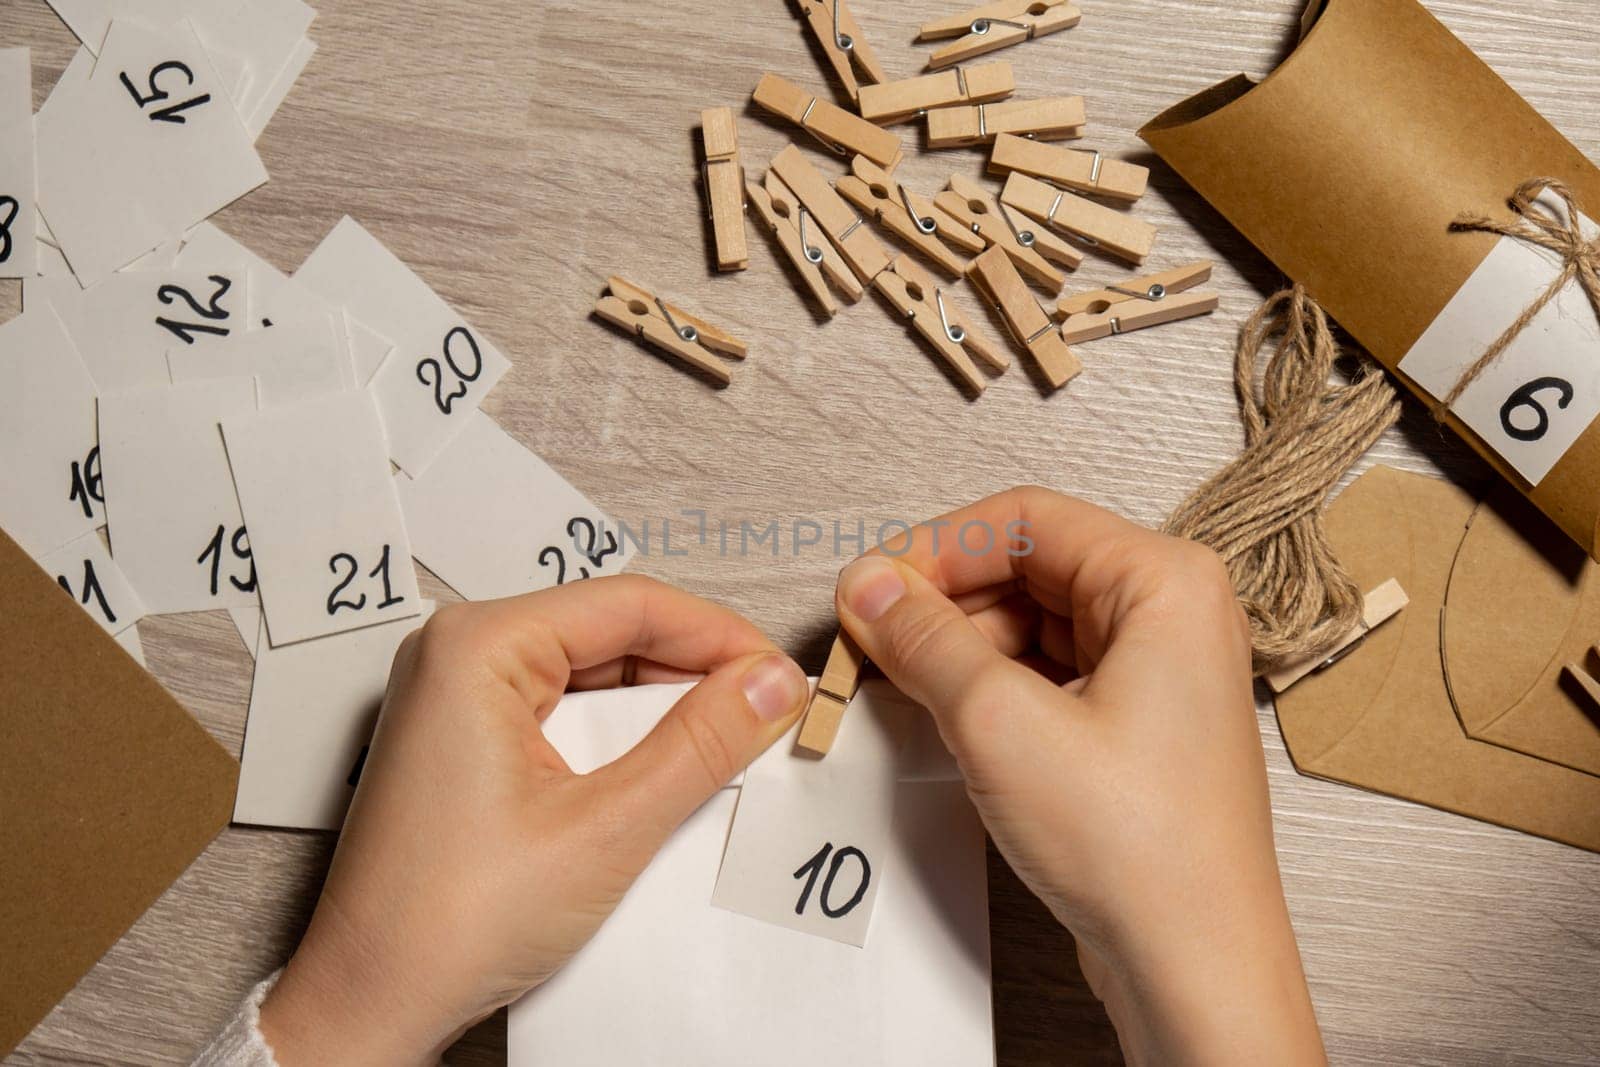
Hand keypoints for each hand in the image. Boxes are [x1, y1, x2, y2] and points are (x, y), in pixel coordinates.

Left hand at [257, 576, 808, 1065]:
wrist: (369, 1005)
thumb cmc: (449, 922)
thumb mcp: (606, 828)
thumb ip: (700, 745)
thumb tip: (770, 684)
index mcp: (477, 646)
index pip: (629, 605)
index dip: (718, 635)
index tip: (781, 676)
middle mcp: (458, 655)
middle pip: (611, 633)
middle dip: (695, 673)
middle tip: (768, 713)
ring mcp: (456, 698)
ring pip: (592, 675)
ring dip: (662, 710)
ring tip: (728, 746)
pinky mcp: (464, 742)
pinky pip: (563, 713)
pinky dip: (621, 739)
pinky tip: (666, 772)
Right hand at [833, 487, 1324, 1066]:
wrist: (1194, 964)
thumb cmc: (1143, 850)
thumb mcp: (1002, 723)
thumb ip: (925, 639)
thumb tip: (871, 587)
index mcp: (1165, 583)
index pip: (1025, 520)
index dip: (934, 547)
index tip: (870, 585)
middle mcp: (1171, 615)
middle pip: (1026, 568)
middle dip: (941, 601)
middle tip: (869, 635)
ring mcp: (1156, 672)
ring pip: (1031, 623)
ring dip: (958, 646)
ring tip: (897, 681)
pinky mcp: (1133, 724)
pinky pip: (1046, 673)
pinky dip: (988, 685)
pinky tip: (943, 712)